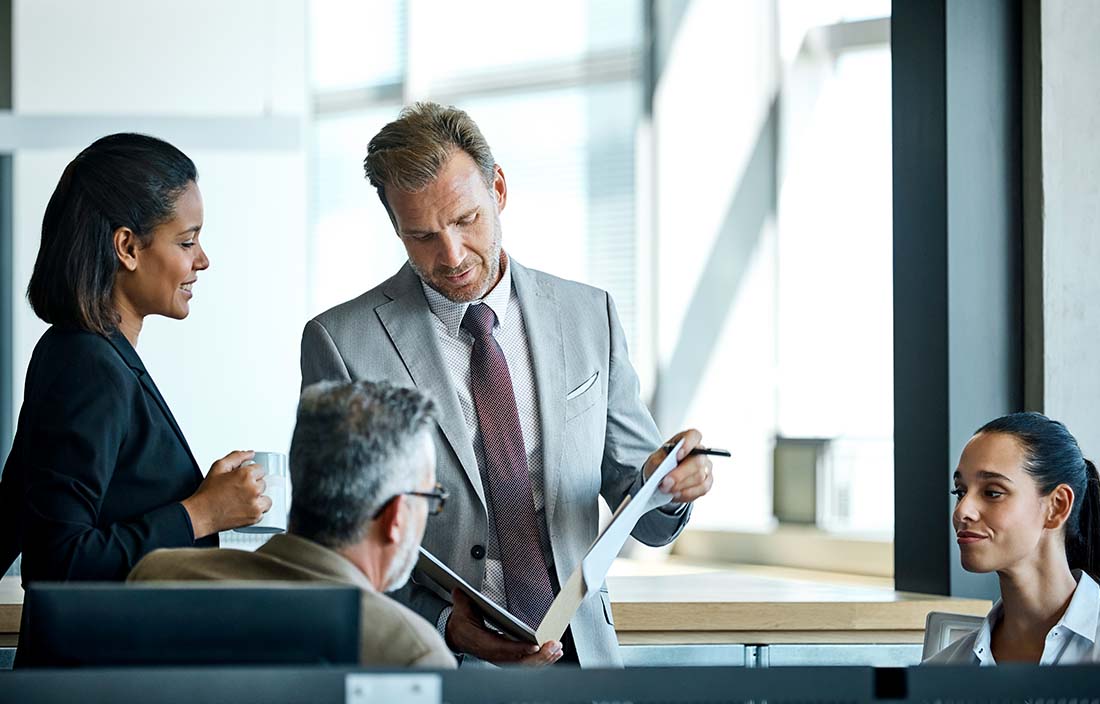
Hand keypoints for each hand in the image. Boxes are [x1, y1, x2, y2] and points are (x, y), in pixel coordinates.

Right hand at [181, 450, 271, 537]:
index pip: (260, 469)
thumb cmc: (208, 493)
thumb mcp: (218, 467)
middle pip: (263, 483)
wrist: (201, 514)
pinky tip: (243, 508)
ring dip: (258, 498)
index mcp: (246, 475)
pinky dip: (256, 510)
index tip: (242, 480)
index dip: (250, 474)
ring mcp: (255, 504)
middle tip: (238, 491)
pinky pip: (263, 510)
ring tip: (242, 500)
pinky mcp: (255, 516)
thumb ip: (236, 456)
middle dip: (253, 485)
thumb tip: (250, 453)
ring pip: (266, 497)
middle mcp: (253, 489)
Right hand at [444, 589, 562, 665]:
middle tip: (553, 647)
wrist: (458, 636)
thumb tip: (459, 590)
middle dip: (538, 656)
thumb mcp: (461, 610)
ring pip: (524, 664)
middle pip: (517, 661)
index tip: (534, 646)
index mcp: (480, 642)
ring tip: (556, 650)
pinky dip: (540, 660)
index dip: (518, 649)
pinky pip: (525, 663)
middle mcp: (492, 654)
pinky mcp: (507, 659)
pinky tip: (552, 654)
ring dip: (542, 659)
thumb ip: (463, 600)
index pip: (501, 648)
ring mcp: (500, 658)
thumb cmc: (462, 624)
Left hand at [642, 428, 713, 503]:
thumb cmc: (661, 463)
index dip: (688, 444)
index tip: (677, 455)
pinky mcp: (707, 482)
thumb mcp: (655, 460)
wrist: (663, 477)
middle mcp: (700, 452)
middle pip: (697, 461)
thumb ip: (658, 462)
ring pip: (700, 477)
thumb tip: (663, 469)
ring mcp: (706, 467)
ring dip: (681, 486)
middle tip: (665, 483)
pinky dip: (687, 494)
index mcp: (688, 439)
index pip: (694, 436)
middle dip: (680, 474)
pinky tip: (676, 494)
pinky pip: (702, 489)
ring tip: (667, 490)